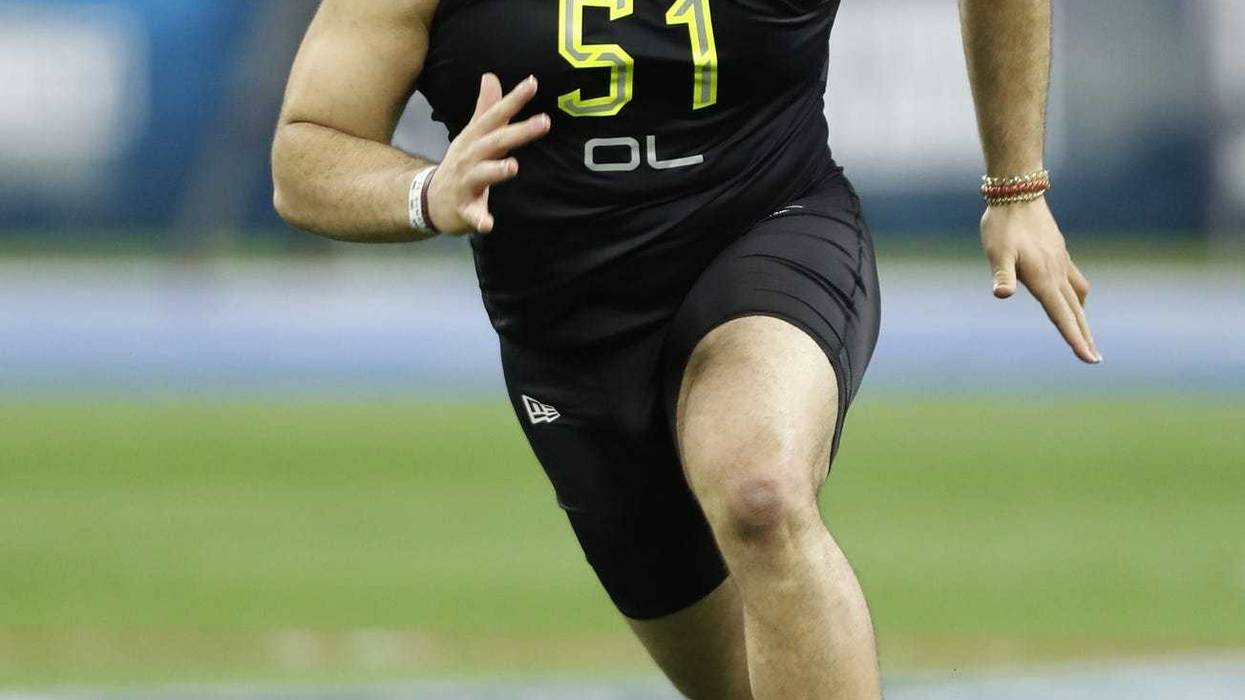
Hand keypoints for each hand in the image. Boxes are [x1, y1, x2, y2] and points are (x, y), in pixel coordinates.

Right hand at [425, 73, 550, 234]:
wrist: (429, 198)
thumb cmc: (460, 164)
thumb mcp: (471, 134)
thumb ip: (486, 108)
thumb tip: (491, 76)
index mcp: (475, 138)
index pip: (496, 115)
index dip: (514, 99)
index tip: (533, 83)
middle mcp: (470, 157)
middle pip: (495, 142)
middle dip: (518, 132)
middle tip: (544, 122)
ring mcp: (464, 183)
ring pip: (480, 175)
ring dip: (495, 171)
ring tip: (512, 167)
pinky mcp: (462, 209)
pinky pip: (471, 215)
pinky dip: (479, 219)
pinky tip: (488, 224)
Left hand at [981, 197, 1101, 363]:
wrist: (1018, 193)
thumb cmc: (1003, 225)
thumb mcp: (997, 251)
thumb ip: (1002, 273)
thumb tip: (1002, 293)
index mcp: (1043, 278)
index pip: (1062, 316)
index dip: (1075, 339)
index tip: (1089, 359)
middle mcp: (1057, 273)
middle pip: (1074, 311)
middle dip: (1084, 336)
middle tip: (1095, 359)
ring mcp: (1061, 263)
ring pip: (1077, 297)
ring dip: (1083, 317)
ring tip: (1086, 335)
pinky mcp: (1059, 254)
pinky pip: (1075, 281)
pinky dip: (1078, 297)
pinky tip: (1076, 300)